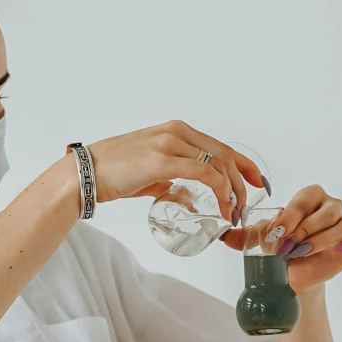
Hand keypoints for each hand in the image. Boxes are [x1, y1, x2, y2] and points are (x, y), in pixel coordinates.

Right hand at [84, 121, 265, 219]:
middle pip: (225, 154)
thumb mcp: (151, 173)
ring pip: (218, 163)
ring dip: (232, 190)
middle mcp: (176, 132)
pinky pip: (204, 173)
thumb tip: (190, 198)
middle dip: (242, 181)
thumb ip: (172, 182)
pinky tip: (222, 205)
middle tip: (245, 205)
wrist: (85, 173)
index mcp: (175, 130)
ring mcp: (169, 143)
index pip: (220, 146)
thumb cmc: (113, 173)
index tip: (256, 181)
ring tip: (233, 211)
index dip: (243, 164)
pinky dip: (219, 190)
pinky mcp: (162, 160)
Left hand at [226, 183, 341, 289]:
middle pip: (328, 211)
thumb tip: (223, 236)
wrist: (292, 275)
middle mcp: (332, 206)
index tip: (277, 234)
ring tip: (303, 253)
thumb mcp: (261, 240)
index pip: (304, 200)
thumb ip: (243, 236)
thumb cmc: (279, 249)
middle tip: (288, 247)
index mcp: (310, 197)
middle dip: (306, 229)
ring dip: (323, 241)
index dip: (291, 217)